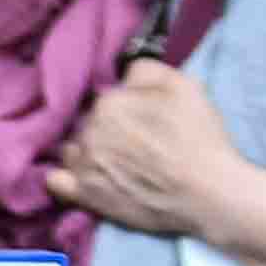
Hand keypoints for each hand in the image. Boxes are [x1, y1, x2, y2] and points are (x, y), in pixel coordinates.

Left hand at [50, 59, 253, 246]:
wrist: (208, 193)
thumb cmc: (199, 138)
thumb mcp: (184, 86)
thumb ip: (146, 71)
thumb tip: (126, 73)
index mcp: (109, 102)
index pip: (109, 97)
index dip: (129, 107)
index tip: (145, 119)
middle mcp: (88, 131)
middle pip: (89, 122)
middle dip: (109, 128)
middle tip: (138, 142)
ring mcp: (82, 164)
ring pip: (73, 147)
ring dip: (88, 150)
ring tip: (116, 161)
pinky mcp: (85, 195)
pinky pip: (56, 181)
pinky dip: (65, 177)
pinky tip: (83, 177)